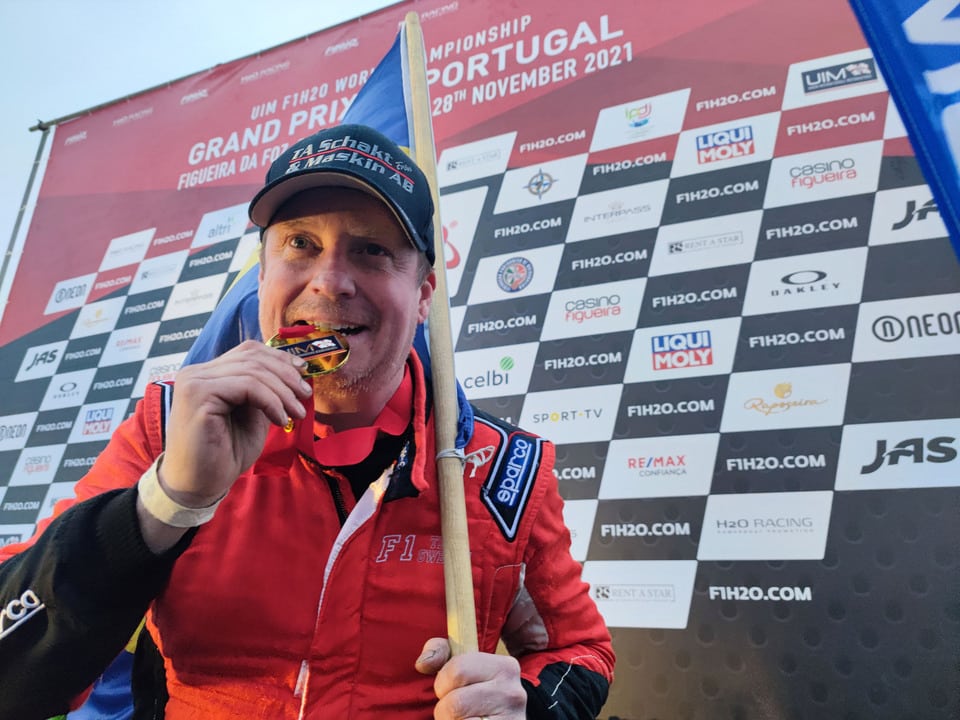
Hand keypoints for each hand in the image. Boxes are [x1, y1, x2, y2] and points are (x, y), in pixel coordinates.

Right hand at [158, 340, 310, 504]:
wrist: (200, 486)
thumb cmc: (225, 454)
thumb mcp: (252, 414)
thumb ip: (264, 390)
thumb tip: (294, 370)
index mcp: (207, 373)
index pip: (248, 351)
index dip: (279, 358)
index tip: (303, 373)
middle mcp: (196, 372)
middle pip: (252, 357)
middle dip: (286, 375)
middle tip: (305, 396)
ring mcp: (194, 382)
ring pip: (252, 371)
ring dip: (282, 392)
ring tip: (297, 413)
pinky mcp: (198, 396)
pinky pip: (246, 386)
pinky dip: (270, 401)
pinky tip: (280, 420)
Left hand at [415, 638, 525, 719]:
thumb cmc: (475, 694)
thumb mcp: (462, 665)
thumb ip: (440, 653)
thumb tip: (423, 663)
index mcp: (505, 667)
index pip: (458, 669)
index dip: (443, 682)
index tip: (448, 688)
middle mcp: (513, 693)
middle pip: (455, 702)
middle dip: (445, 709)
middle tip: (455, 710)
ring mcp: (511, 719)